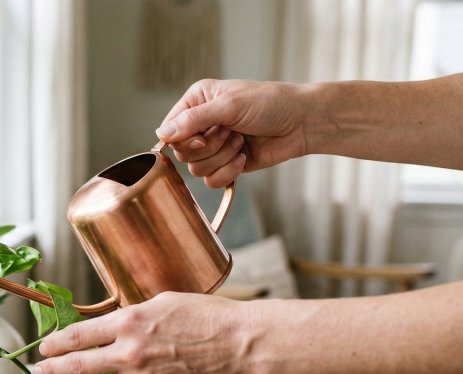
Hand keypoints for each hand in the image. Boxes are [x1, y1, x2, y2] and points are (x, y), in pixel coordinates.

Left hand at [31, 292, 255, 373]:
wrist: (243, 343)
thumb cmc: (207, 316)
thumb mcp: (162, 301)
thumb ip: (132, 315)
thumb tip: (109, 325)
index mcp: (128, 321)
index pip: (78, 335)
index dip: (55, 343)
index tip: (45, 348)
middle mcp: (130, 352)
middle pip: (77, 364)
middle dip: (52, 370)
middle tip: (37, 373)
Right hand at [157, 79, 310, 187]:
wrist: (301, 123)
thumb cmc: (270, 103)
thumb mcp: (229, 106)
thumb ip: (193, 120)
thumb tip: (161, 134)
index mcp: (196, 102)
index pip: (170, 130)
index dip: (184, 140)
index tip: (205, 136)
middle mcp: (201, 124)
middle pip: (182, 153)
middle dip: (209, 148)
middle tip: (231, 133)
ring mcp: (214, 146)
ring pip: (196, 170)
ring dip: (222, 158)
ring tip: (241, 142)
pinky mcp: (226, 164)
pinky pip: (211, 181)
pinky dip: (229, 172)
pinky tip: (244, 157)